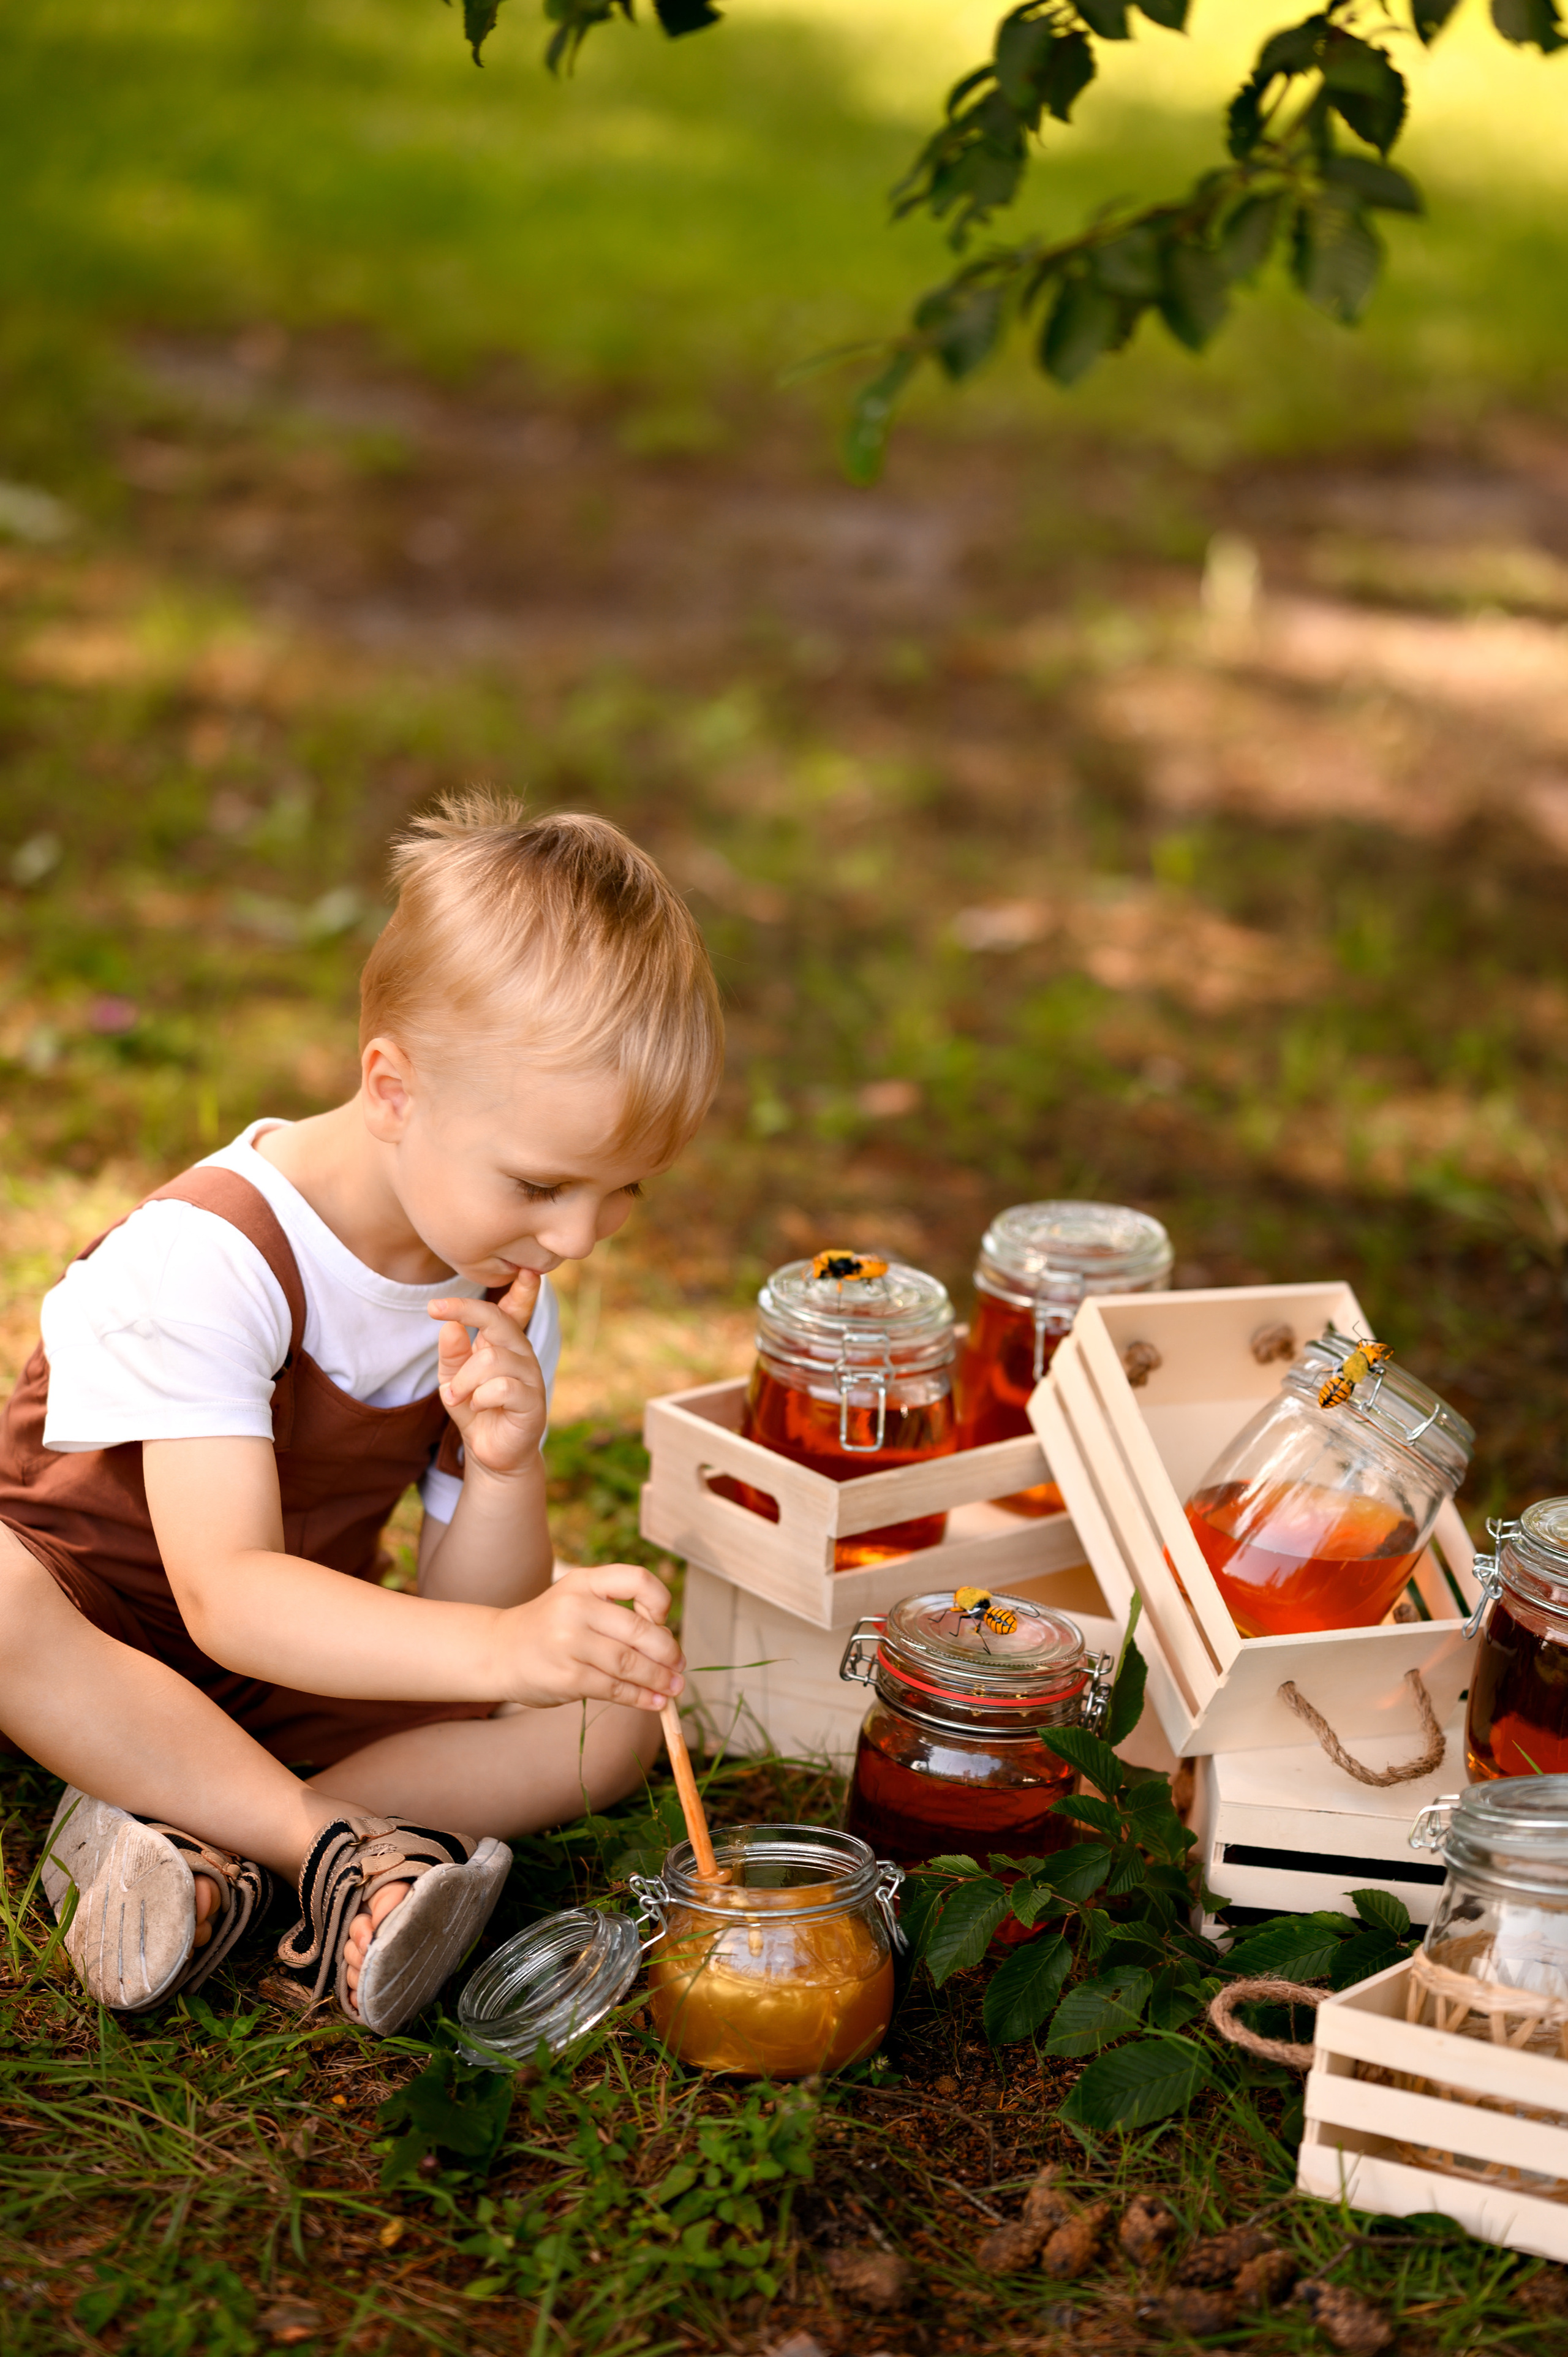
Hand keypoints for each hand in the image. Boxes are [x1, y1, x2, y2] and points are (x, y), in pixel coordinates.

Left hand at [429, 1271, 547, 1479]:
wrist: (491, 1451)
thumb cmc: (474, 1407)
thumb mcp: (453, 1378)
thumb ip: (452, 1353)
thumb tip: (450, 1326)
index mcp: (504, 1342)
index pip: (507, 1308)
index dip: (503, 1288)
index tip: (476, 1280)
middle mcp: (520, 1352)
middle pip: (498, 1320)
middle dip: (466, 1310)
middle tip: (433, 1310)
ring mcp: (530, 1376)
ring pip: (492, 1360)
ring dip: (464, 1380)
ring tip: (456, 1396)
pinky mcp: (533, 1401)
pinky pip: (502, 1388)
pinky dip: (480, 1398)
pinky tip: (478, 1406)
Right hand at [497, 1563, 683, 1711]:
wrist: (500, 1651)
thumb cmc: (552, 1627)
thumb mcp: (578, 1600)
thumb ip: (617, 1612)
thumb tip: (668, 1645)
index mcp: (585, 1581)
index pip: (637, 1580)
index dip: (660, 1600)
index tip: (663, 1621)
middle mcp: (576, 1607)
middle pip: (639, 1630)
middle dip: (668, 1652)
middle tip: (679, 1665)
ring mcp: (569, 1643)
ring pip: (630, 1663)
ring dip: (659, 1679)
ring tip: (675, 1688)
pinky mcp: (567, 1677)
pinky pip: (614, 1689)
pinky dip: (641, 1698)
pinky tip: (655, 1702)